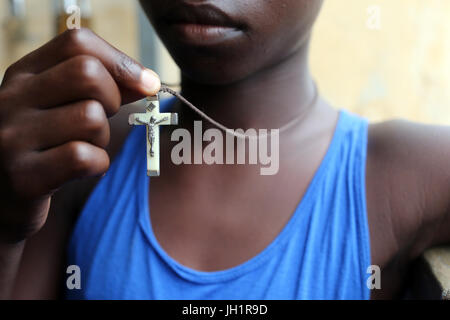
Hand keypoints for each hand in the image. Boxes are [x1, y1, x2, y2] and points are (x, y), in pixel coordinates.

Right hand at [0, 28, 159, 242]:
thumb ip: (98, 86)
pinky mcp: (24, 177)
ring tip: (83, 146)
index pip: (78, 43)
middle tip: (104, 119)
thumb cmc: (44, 145)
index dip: (122, 62)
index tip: (145, 84)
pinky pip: (85, 157)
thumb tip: (149, 82)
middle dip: (113, 98)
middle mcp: (11, 98)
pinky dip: (97, 164)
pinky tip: (80, 170)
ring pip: (92, 118)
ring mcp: (13, 137)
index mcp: (23, 74)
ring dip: (102, 138)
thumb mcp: (59, 104)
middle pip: (88, 74)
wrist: (2, 198)